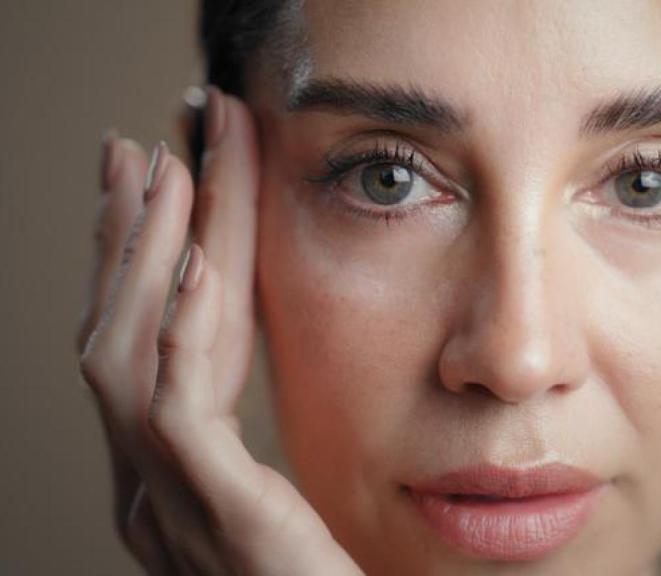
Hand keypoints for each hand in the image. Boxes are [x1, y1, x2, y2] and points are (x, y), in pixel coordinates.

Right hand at [76, 88, 361, 574]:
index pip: (144, 351)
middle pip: (116, 337)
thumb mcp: (286, 508)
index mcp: (171, 483)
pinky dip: (179, 334)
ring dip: (144, 259)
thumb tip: (268, 399)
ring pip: (126, 357)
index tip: (158, 187)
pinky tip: (199, 270)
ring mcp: (168, 508)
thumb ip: (261, 457)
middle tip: (136, 149)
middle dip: (123, 240)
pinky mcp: (216, 518)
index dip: (141, 267)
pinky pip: (177, 411)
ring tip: (163, 172)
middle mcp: (148, 491)